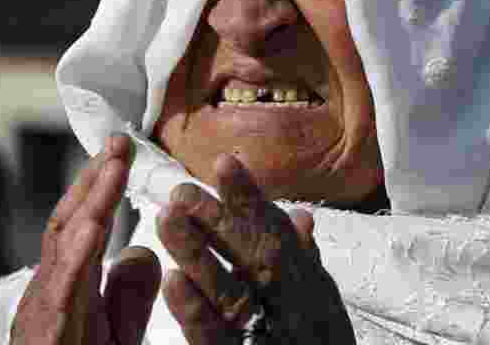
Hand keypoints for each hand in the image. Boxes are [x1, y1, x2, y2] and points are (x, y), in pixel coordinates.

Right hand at [12, 135, 161, 344]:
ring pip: (61, 249)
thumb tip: (140, 249)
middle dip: (95, 180)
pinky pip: (57, 294)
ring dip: (88, 204)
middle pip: (70, 223)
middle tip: (120, 139)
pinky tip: (91, 228)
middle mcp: (50, 293)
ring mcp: (41, 314)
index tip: (123, 149)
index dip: (101, 186)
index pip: (84, 225)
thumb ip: (128, 295)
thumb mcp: (116, 334)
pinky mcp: (43, 336)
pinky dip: (72, 259)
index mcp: (69, 288)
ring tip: (111, 166)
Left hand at [157, 153, 354, 343]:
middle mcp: (294, 309)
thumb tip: (301, 215)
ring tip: (166, 218)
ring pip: (233, 293)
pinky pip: (216, 338)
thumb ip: (306, 262)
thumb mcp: (323, 307)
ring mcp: (269, 336)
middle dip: (220, 220)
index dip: (251, 200)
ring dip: (199, 254)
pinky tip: (172, 282)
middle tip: (181, 190)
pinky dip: (196, 311)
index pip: (277, 236)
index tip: (224, 162)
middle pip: (257, 258)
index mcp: (309, 289)